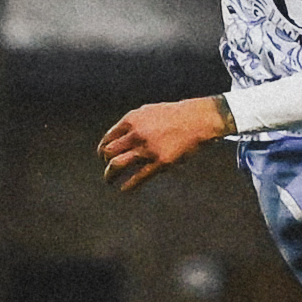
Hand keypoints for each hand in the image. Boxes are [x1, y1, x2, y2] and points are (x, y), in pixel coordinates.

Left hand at [99, 97, 233, 190]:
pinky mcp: (160, 162)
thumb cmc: (174, 116)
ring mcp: (147, 149)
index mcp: (131, 120)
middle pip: (109, 152)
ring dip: (109, 175)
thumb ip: (132, 124)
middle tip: (108, 168)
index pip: (108, 139)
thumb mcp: (148, 112)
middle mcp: (136, 134)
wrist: (198, 120)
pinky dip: (128, 186)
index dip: (103, 149)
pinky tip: (125, 189)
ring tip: (109, 180)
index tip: (104, 156)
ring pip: (117, 165)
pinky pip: (138, 177)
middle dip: (105, 162)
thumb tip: (118, 138)